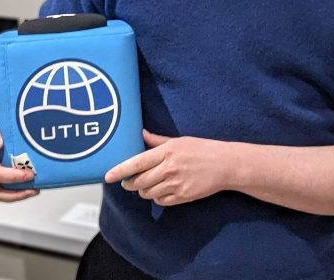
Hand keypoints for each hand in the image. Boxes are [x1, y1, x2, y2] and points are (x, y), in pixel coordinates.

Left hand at [104, 130, 234, 206]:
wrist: (225, 164)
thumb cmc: (202, 149)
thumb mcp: (179, 140)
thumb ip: (157, 141)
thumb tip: (141, 133)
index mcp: (167, 151)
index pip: (136, 162)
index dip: (120, 170)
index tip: (108, 176)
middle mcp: (169, 168)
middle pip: (139, 181)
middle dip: (129, 183)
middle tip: (128, 181)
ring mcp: (176, 184)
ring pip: (148, 193)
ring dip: (143, 191)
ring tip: (147, 184)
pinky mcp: (183, 196)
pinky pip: (161, 201)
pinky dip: (157, 197)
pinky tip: (162, 190)